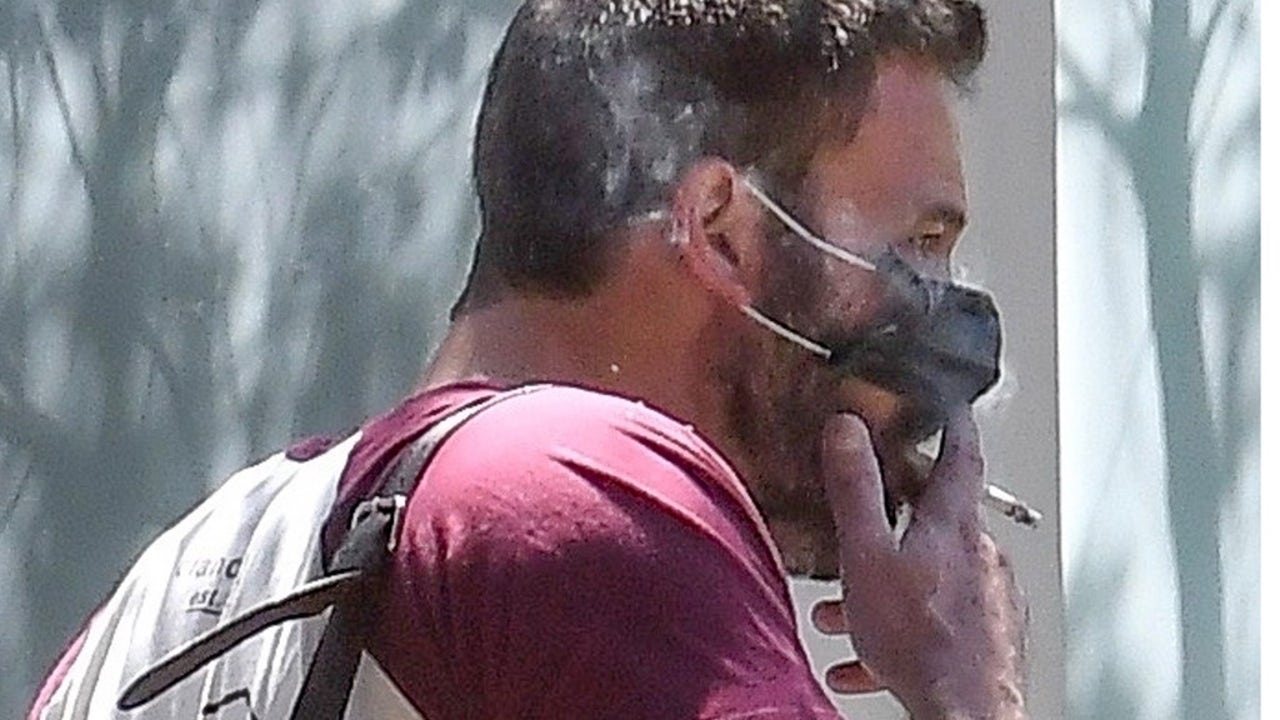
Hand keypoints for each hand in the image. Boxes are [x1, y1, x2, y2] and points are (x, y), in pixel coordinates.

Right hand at [814, 410, 1026, 718]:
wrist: (966, 712)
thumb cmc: (922, 641)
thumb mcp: (867, 556)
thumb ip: (856, 492)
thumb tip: (847, 430)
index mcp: (953, 525)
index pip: (961, 455)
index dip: (952, 425)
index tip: (948, 407)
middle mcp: (981, 555)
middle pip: (940, 520)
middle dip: (896, 522)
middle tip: (869, 523)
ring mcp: (990, 598)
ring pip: (934, 576)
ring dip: (891, 584)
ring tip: (850, 611)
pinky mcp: (990, 639)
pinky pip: (941, 622)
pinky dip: (904, 630)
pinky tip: (869, 659)